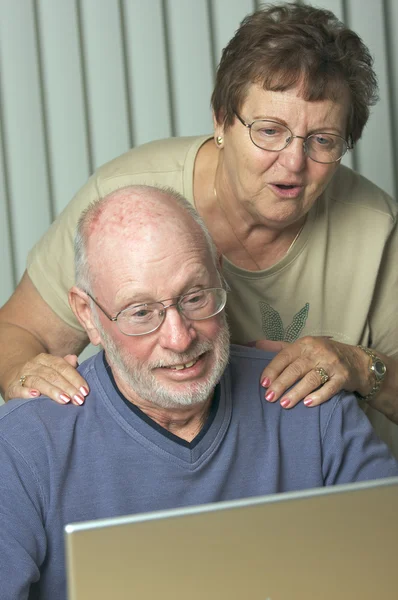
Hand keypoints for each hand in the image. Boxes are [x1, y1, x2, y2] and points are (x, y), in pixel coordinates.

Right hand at [6, 354, 88, 404]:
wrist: (14, 378)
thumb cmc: (41, 376)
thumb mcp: (53, 369)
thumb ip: (65, 366)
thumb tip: (74, 359)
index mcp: (46, 359)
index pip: (62, 367)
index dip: (75, 378)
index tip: (85, 391)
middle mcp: (33, 365)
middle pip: (53, 375)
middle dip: (68, 387)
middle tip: (78, 400)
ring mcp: (22, 376)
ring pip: (38, 381)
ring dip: (53, 391)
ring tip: (65, 400)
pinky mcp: (12, 387)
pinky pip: (19, 389)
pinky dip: (26, 392)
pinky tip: (36, 396)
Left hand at [256, 336, 370, 407]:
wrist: (356, 361)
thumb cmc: (322, 355)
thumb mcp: (302, 347)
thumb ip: (279, 347)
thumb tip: (253, 344)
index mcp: (305, 344)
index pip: (285, 356)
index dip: (273, 369)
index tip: (263, 383)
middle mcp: (318, 352)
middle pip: (296, 369)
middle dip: (281, 384)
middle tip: (269, 398)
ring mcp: (332, 364)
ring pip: (311, 379)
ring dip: (296, 392)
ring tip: (284, 405)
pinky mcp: (343, 377)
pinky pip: (330, 387)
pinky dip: (319, 396)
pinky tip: (308, 404)